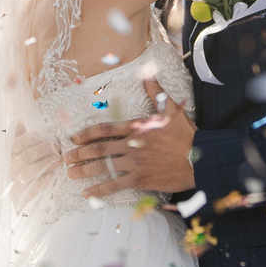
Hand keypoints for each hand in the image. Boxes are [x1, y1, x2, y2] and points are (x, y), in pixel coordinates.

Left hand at [65, 78, 196, 196]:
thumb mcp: (170, 110)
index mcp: (137, 128)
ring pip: (104, 167)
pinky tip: (87, 193)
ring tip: (70, 174)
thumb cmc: (186, 135)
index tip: (74, 138)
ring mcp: (135, 163)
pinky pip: (115, 185)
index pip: (105, 129)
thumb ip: (155, 92)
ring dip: (84, 170)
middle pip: (99, 148)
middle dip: (79, 153)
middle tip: (65, 158)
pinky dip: (100, 190)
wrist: (200, 159)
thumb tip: (148, 72)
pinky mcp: (141, 179)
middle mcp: (132, 144)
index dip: (87, 133)